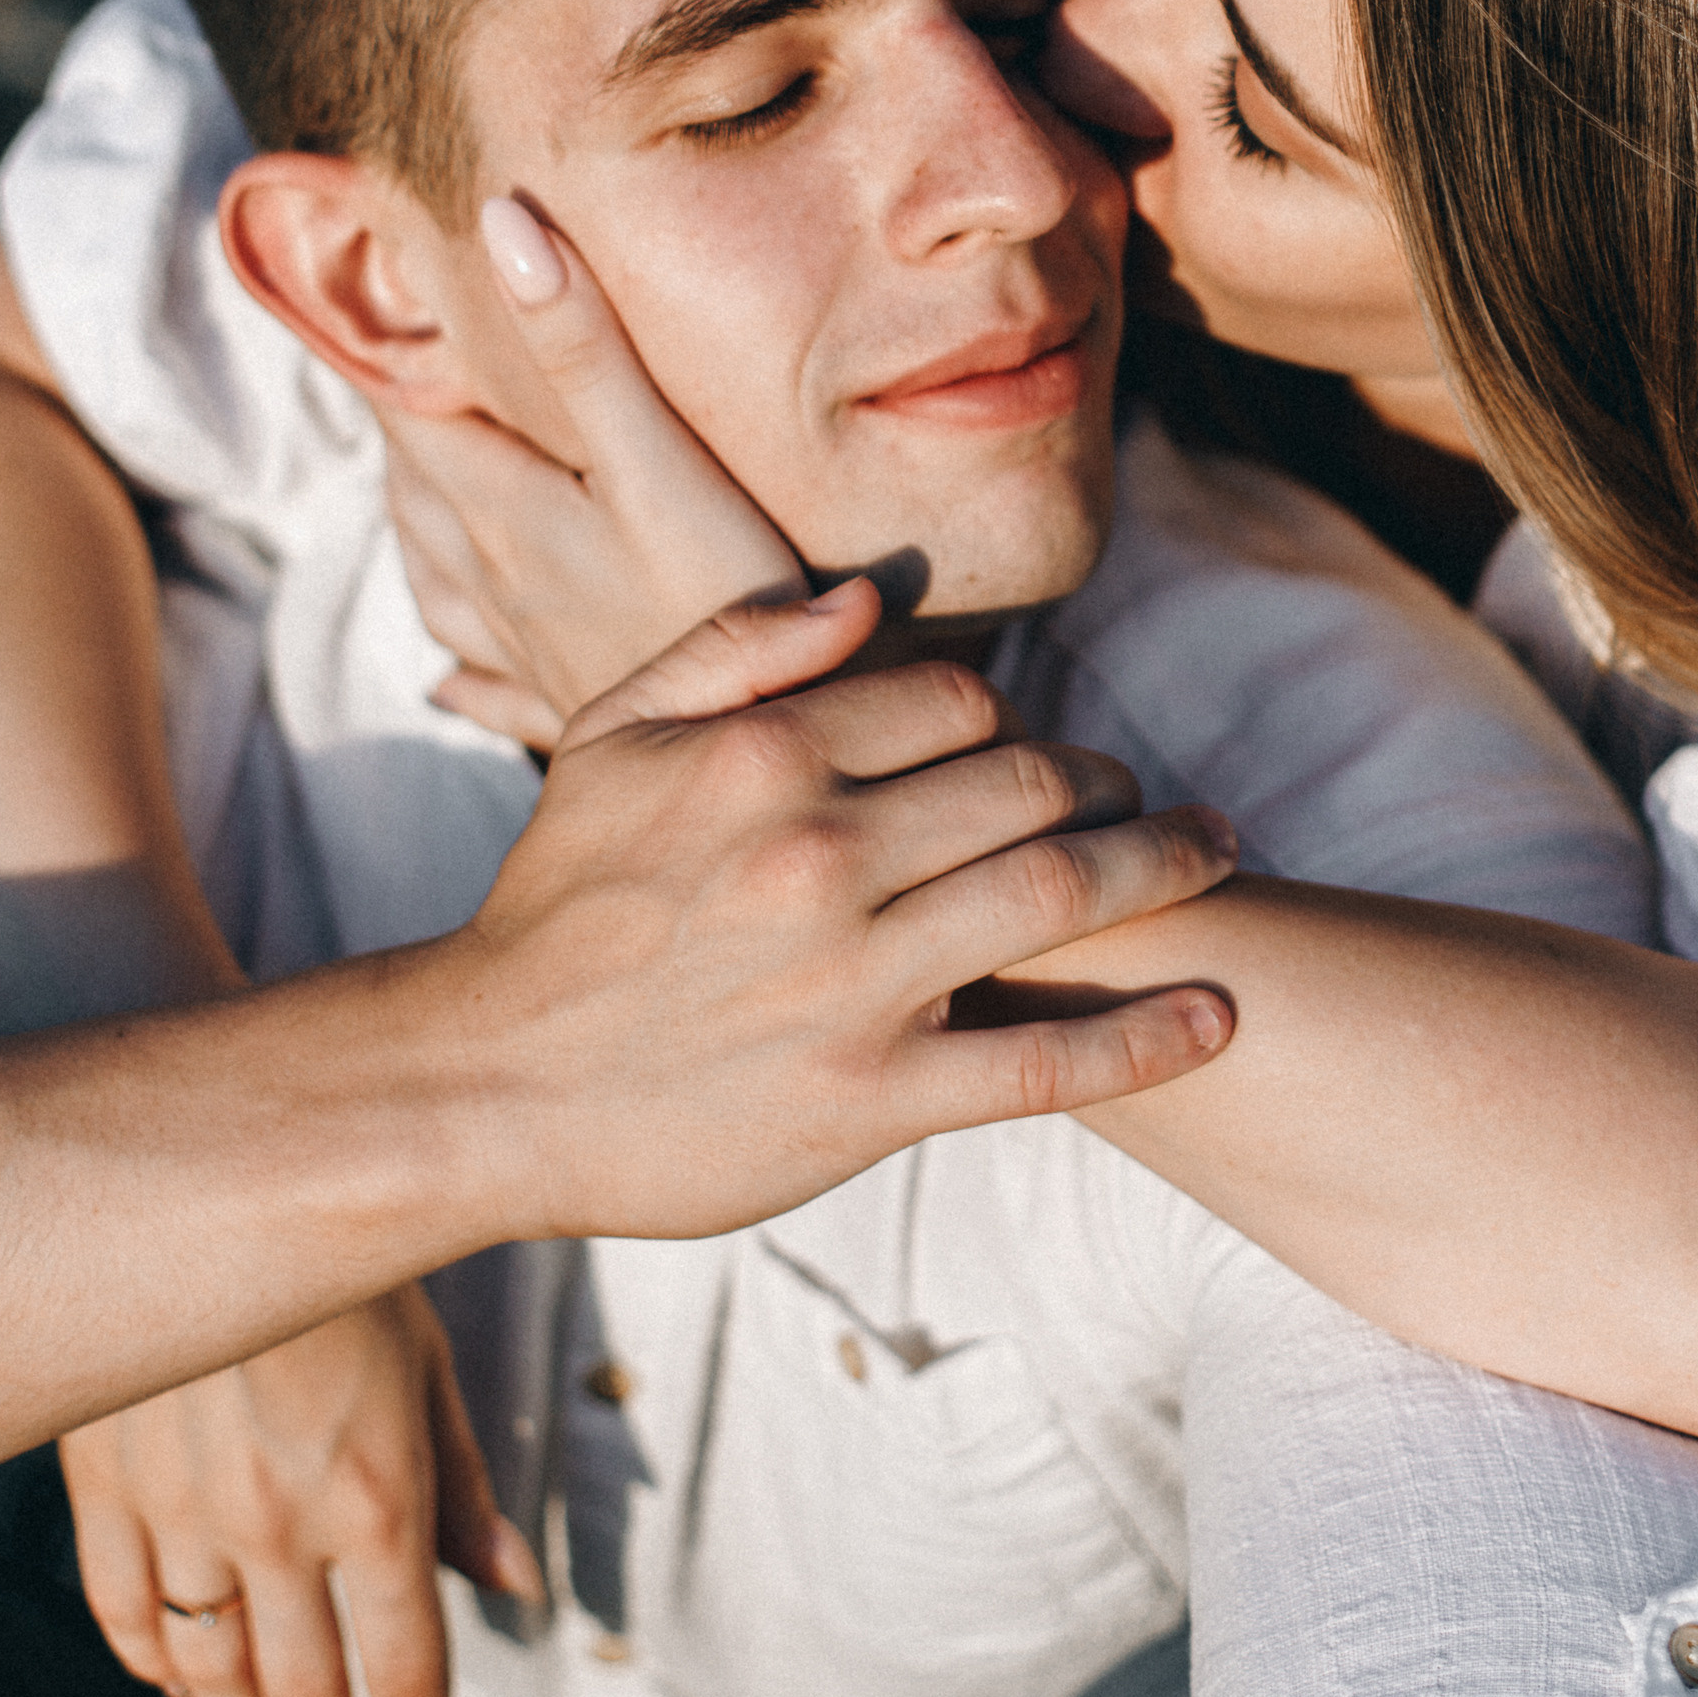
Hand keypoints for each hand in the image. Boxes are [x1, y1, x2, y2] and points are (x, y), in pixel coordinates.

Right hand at [61, 1282, 541, 1696]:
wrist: (227, 1177)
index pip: (404, 1673)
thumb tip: (514, 1589)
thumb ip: (464, 1489)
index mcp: (379, 1502)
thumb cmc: (355, 1266)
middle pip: (304, 1695)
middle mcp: (282, 1525)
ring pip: (206, 1668)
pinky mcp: (105, 1479)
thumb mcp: (433, 1368)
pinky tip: (177, 1676)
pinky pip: (121, 1610)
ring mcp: (184, 1508)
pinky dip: (151, 1663)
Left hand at [383, 199, 801, 748]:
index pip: (413, 416)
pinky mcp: (569, 711)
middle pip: (418, 495)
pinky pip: (485, 687)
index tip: (365, 291)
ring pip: (437, 586)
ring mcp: (528, 655)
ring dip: (417, 532)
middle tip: (397, 373)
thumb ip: (583, 348)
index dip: (388, 354)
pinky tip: (447, 676)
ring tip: (414, 493)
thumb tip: (503, 224)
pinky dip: (456, 669)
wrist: (766, 750)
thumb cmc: (728, 600)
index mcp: (505, 512)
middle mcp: (498, 584)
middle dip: (404, 430)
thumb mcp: (658, 460)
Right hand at [442, 578, 1242, 1240]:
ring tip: (1215, 859)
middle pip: (1029, 785)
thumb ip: (731, 647)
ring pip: (1056, 897)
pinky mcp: (867, 1100)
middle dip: (1110, 785)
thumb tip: (862, 596)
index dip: (1017, 718)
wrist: (479, 1084)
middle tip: (1149, 801)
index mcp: (765, 756)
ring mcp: (851, 981)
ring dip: (1161, 870)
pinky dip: (1146, 1038)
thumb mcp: (607, 739)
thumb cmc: (552, 908)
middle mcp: (819, 855)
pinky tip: (1218, 1017)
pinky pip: (1041, 1065)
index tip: (1039, 750)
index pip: (959, 701)